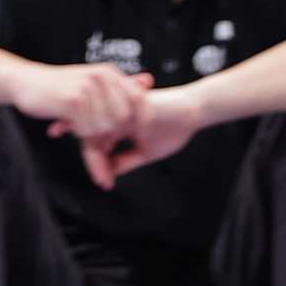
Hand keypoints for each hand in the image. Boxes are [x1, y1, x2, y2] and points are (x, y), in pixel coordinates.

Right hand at [15, 58, 149, 142]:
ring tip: (77, 126)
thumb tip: (149, 79)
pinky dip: (79, 132)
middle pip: (123, 118)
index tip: (140, 136)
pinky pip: (88, 129)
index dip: (144, 120)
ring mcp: (87, 87)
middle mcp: (101, 77)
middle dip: (113, 132)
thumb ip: (120, 83)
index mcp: (109, 73)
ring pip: (105, 127)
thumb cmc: (61, 86)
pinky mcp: (72, 100)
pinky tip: (66, 124)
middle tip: (96, 134)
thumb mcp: (93, 81)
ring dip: (93, 133)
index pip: (140, 101)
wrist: (25, 82)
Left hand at [78, 82, 201, 189]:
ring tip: (106, 176)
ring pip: (100, 127)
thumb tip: (106, 174)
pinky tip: (116, 154)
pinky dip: (112, 138)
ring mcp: (122, 105)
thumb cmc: (171, 128)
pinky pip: (115, 118)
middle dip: (95, 162)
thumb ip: (125, 160)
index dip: (96, 164)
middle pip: (92, 135)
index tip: (104, 184)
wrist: (193, 110)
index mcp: (115, 122)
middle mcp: (115, 111)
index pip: (95, 142)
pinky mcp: (132, 101)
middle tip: (103, 183)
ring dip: (100, 154)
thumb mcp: (145, 151)